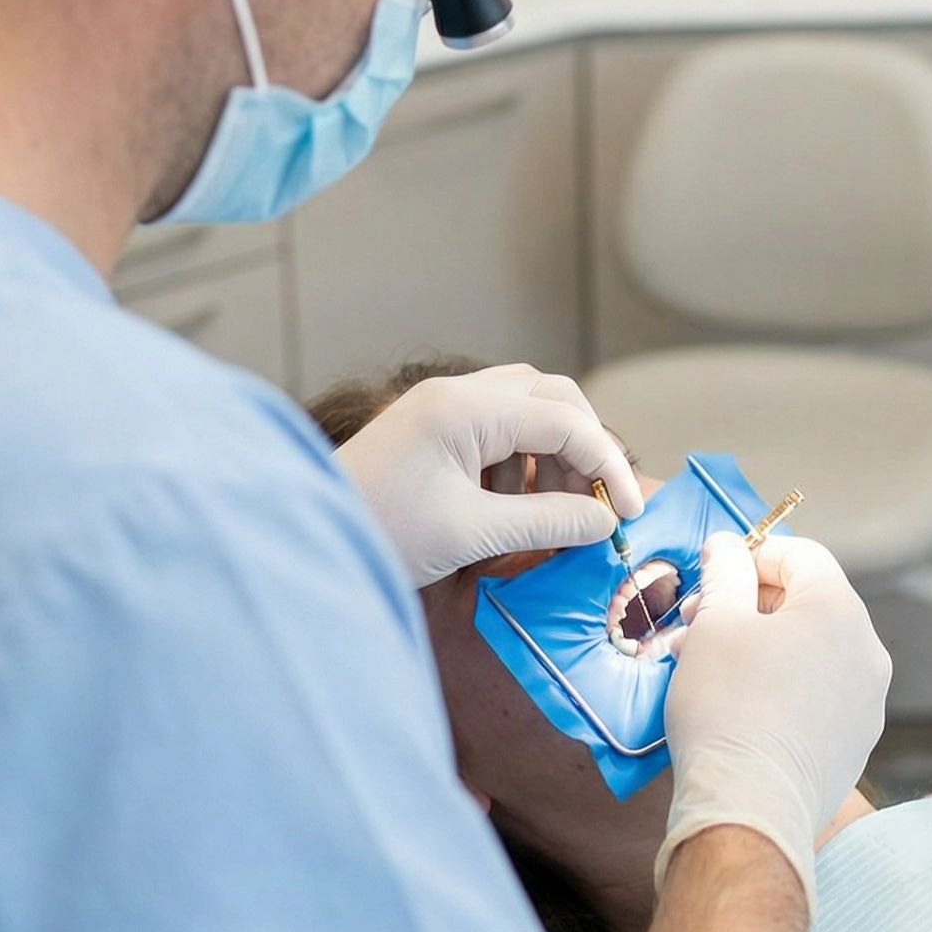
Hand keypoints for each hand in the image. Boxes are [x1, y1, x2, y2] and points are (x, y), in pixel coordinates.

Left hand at [333, 364, 642, 585]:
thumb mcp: (472, 534)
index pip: (566, 422)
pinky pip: (496, 427)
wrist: (302, 537)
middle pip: (551, 397)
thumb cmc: (379, 534)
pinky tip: (510, 508)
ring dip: (552, 456)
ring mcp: (441, 406)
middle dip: (584, 449)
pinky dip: (519, 463)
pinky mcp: (430, 427)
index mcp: (467, 409)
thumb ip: (547, 522)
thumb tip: (604, 522)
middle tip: (596, 505)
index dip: (608, 466)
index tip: (629, 514)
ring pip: (526, 409)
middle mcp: (456, 394)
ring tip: (553, 514)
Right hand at [656, 533, 890, 906]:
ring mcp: (867, 703)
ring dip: (763, 648)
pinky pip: (818, 696)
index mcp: (840, 611)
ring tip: (712, 668)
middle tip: (699, 623)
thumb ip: (725, 573)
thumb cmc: (728, 708)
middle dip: (751, 606)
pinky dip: (782, 688)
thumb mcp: (714, 624)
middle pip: (808, 604)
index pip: (801, 554)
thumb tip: (729, 546)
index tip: (712, 575)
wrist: (749, 810)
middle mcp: (868, 653)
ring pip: (812, 653)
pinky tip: (741, 709)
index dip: (752, 555)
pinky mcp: (855, 744)